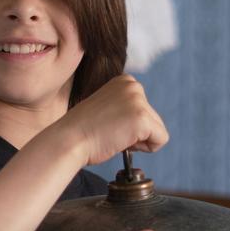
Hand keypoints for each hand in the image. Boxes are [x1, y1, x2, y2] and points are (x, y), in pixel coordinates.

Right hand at [51, 75, 168, 166]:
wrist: (69, 140)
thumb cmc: (81, 130)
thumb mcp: (106, 108)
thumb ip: (123, 108)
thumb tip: (137, 120)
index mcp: (124, 81)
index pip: (144, 110)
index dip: (128, 125)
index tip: (108, 125)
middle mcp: (133, 86)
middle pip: (154, 119)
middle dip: (135, 133)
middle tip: (110, 133)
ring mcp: (138, 101)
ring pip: (158, 130)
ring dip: (138, 141)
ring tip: (114, 136)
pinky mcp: (142, 118)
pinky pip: (160, 140)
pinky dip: (145, 149)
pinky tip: (122, 142)